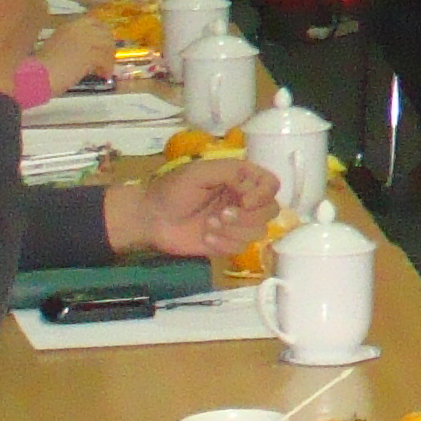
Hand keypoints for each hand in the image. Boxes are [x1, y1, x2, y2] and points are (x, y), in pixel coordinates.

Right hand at [34, 10, 114, 97]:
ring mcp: (85, 40)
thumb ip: (72, 44)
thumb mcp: (57, 47)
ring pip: (107, 45)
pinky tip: (103, 76)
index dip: (101, 33)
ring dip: (108, 58)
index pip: (93, 22)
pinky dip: (107, 68)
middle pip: (104, 32)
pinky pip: (105, 59)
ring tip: (104, 70)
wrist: (35, 76)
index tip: (103, 45)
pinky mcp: (90, 54)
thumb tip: (87, 51)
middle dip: (108, 45)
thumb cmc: (40, 66)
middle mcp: (79, 29)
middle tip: (106, 59)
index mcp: (69, 26)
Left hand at [105, 157, 280, 258]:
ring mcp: (237, 223)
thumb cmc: (173, 190)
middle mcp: (243, 200)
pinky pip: (242, 247)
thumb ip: (232, 173)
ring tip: (209, 226)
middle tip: (221, 215)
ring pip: (259, 231)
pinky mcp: (227, 243)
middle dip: (248, 216)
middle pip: (271, 210)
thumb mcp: (201, 172)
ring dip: (235, 230)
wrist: (150, 219)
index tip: (245, 201)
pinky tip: (206, 238)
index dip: (263, 194)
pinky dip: (225, 244)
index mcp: (240, 178)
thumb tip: (253, 189)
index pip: (271, 184)